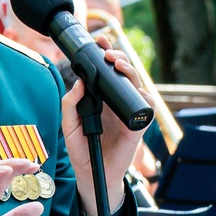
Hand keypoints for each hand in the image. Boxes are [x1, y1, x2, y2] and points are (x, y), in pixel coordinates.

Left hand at [62, 32, 153, 214]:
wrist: (92, 175)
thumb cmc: (81, 150)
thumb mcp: (69, 125)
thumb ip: (70, 104)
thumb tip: (79, 83)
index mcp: (102, 99)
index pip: (106, 71)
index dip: (106, 54)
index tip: (100, 41)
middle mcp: (117, 103)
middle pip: (124, 73)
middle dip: (119, 58)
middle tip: (108, 53)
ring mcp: (128, 113)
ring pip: (137, 86)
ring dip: (130, 72)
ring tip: (118, 66)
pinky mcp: (136, 127)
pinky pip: (146, 109)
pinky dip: (143, 98)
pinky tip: (136, 91)